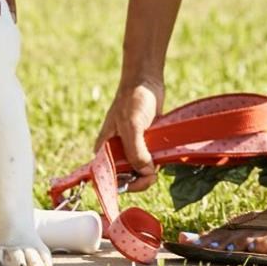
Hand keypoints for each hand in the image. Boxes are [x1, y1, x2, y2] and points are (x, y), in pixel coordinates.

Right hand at [94, 76, 164, 191]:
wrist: (146, 82)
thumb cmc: (133, 100)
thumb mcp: (133, 126)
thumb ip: (136, 151)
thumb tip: (144, 172)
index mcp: (105, 148)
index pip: (111, 175)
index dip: (125, 183)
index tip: (141, 180)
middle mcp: (116, 150)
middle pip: (127, 175)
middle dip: (141, 177)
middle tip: (154, 173)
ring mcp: (130, 147)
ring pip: (141, 169)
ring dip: (151, 169)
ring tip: (158, 158)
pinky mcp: (144, 143)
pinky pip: (150, 160)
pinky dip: (157, 161)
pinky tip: (162, 155)